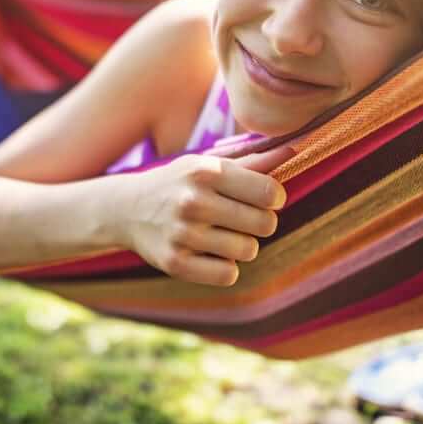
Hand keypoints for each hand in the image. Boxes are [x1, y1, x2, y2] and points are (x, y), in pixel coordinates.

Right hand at [113, 153, 286, 286]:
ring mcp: (183, 234)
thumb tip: (296, 148)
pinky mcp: (175, 263)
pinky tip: (211, 254)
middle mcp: (193, 201)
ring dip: (243, 246)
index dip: (274, 198)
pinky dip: (226, 267)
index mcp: (206, 171)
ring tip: (223, 235)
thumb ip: (253, 160)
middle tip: (242, 219)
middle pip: (265, 224)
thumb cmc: (180, 183)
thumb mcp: (209, 164)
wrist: (126, 209)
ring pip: (248, 250)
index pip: (270, 192)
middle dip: (260, 223)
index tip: (263, 199)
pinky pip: (228, 275)